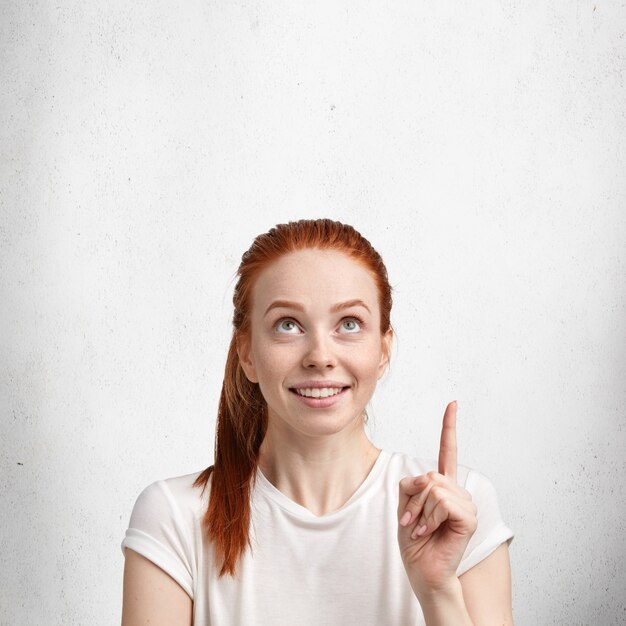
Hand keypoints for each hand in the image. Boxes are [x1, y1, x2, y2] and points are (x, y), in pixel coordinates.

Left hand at [397, 401, 477, 599]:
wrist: (422, 570)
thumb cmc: (414, 539)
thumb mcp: (404, 504)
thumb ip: (412, 484)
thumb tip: (429, 478)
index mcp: (443, 486)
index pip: (449, 451)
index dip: (449, 427)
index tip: (453, 404)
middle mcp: (457, 491)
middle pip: (430, 475)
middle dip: (413, 498)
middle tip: (412, 520)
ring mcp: (465, 504)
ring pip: (434, 488)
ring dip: (420, 510)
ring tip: (422, 528)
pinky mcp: (468, 519)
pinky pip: (443, 502)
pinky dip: (429, 517)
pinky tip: (430, 531)